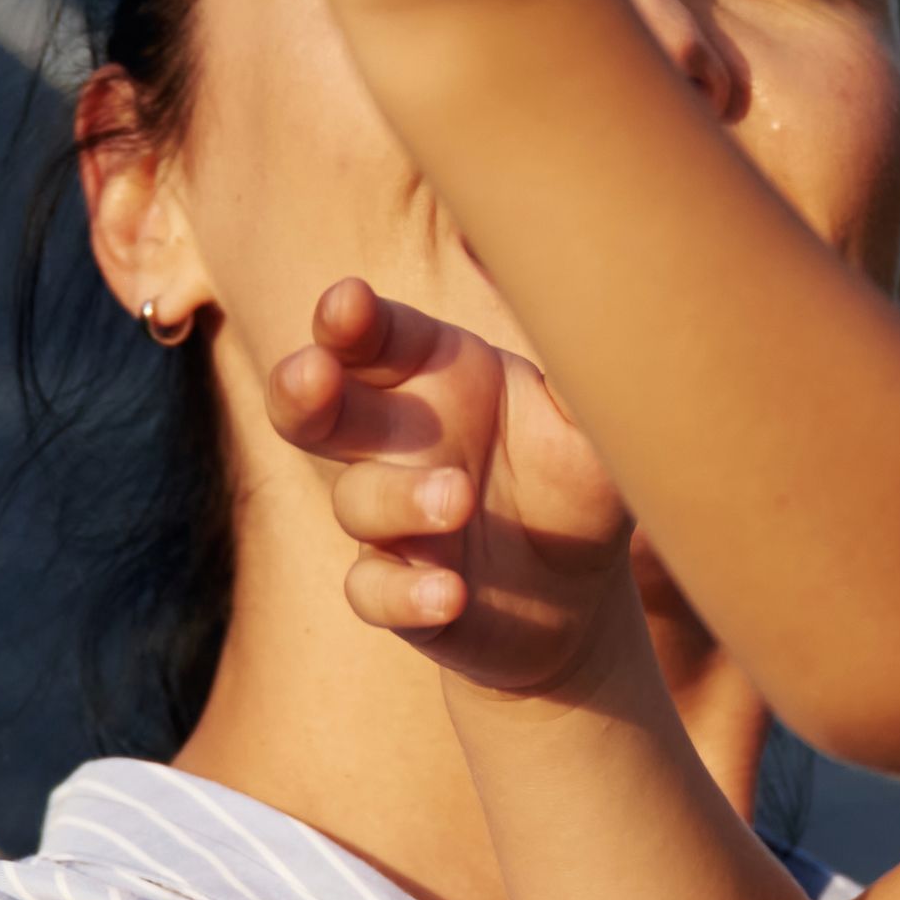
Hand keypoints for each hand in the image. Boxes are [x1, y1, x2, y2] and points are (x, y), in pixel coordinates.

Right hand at [263, 276, 646, 703]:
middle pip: (315, 406)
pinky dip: (404, 593)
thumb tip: (595, 309)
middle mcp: (397, 441)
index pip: (375, 336)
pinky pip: (373, 591)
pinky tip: (449, 594)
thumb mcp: (596, 426)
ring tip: (458, 499)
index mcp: (438, 375)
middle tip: (316, 375)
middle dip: (303, 387)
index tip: (348, 302)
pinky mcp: (396, 590)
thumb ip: (585, 373)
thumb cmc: (580, 480)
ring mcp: (389, 519)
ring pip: (356, 500)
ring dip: (396, 498)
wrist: (582, 596)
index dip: (349, 318)